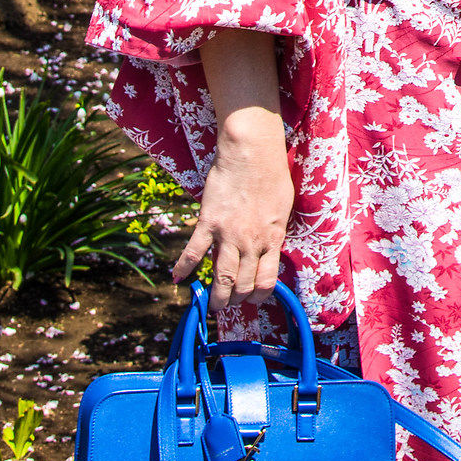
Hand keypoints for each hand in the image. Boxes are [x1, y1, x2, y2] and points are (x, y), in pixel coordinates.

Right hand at [177, 28, 295, 303]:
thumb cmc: (272, 174)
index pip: (266, 280)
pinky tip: (178, 279)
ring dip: (216, 296)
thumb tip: (269, 247)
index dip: (259, 295)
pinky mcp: (208, 222)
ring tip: (212, 307)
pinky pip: (194, 251)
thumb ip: (274, 230)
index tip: (253, 299)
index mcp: (272, 238)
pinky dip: (184, 268)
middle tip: (229, 305)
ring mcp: (228, 234)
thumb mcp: (282, 207)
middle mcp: (251, 242)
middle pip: (242, 283)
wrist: (252, 152)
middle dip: (236, 299)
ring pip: (220, 276)